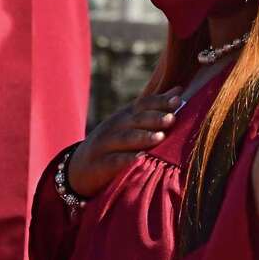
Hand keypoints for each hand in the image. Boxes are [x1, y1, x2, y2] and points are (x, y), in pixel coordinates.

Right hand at [67, 88, 183, 197]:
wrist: (78, 169)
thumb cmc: (113, 144)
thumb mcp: (129, 124)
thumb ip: (153, 109)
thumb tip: (179, 90)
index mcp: (124, 116)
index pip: (143, 104)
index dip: (160, 101)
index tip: (179, 99)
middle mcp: (114, 127)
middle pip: (135, 119)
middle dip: (154, 118)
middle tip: (172, 118)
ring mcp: (105, 145)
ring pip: (125, 139)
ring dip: (142, 137)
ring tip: (159, 137)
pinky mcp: (99, 165)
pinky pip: (113, 162)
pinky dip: (126, 160)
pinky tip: (139, 160)